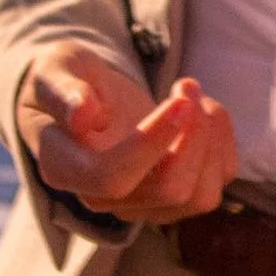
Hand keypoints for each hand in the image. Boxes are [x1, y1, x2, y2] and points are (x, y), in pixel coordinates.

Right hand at [15, 49, 235, 224]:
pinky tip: (203, 110)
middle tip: (186, 86)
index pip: (112, 178)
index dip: (152, 143)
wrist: (79, 97)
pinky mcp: (170, 197)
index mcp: (64, 168)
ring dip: (211, 140)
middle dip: (194, 136)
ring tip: (193, 94)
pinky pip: (214, 186)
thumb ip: (63, 92)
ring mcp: (140, 203)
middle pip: (168, 192)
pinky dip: (222, 144)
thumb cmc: (63, 81)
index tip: (178, 101)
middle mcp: (102, 198)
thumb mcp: (53, 72)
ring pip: (198, 197)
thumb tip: (83, 116)